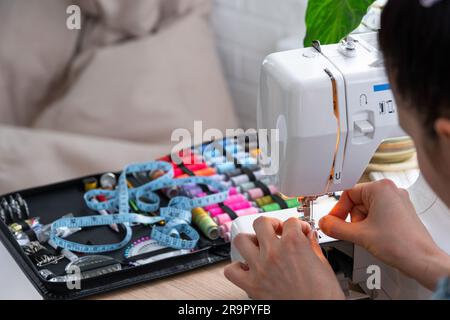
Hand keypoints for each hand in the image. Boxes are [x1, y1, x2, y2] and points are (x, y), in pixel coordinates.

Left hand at [224, 217, 344, 299]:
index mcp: (294, 244)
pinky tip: (247, 268)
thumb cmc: (323, 296)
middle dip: (270, 224)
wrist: (317, 316)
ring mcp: (260, 267)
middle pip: (261, 223)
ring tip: (258, 246)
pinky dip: (236, 268)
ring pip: (241, 240)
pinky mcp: (251, 285)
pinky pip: (231, 271)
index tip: (300, 231)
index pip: (291, 222)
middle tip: (276, 231)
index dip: (298, 225)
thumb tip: (309, 238)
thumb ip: (313, 247)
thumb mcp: (324, 265)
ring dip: (250, 241)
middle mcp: (274, 252)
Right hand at [319, 179, 449, 289]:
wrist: (422, 260)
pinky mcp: (401, 212)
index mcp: (380, 188)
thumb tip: (324, 223)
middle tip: (355, 232)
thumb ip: (335, 227)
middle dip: (353, 219)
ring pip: (367, 209)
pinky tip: (377, 236)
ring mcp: (398, 201)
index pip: (347, 194)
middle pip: (357, 202)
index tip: (334, 222)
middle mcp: (391, 191)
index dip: (338, 210)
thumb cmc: (400, 244)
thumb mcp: (359, 234)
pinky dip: (373, 225)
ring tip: (370, 236)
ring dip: (363, 224)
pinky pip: (378, 214)